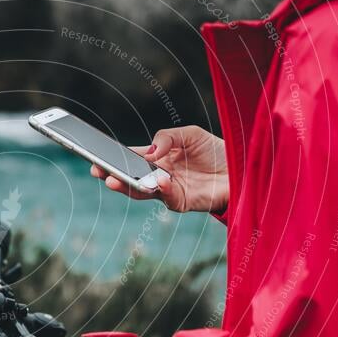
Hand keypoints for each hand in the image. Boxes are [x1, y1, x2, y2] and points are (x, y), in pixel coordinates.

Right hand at [90, 125, 228, 213]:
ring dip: (128, 187)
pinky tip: (160, 180)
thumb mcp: (189, 134)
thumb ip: (167, 138)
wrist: (242, 166)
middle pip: (130, 178)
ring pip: (142, 192)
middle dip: (112, 176)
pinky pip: (168, 198)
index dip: (112, 159)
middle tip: (98, 172)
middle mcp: (158, 176)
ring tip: (115, 181)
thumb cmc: (215, 150)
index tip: (95, 157)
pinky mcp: (183, 202)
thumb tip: (149, 152)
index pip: (129, 160)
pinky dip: (162, 189)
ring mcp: (169, 191)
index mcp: (156, 159)